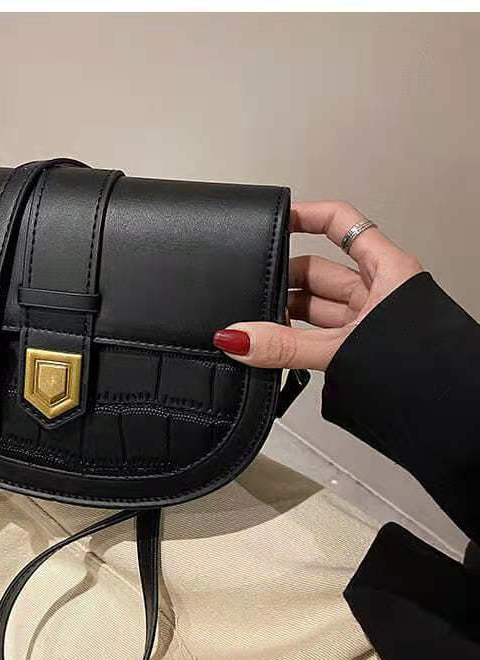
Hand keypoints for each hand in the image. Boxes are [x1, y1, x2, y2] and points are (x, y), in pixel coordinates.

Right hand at [214, 199, 422, 371]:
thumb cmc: (421, 371)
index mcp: (387, 271)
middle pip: (321, 271)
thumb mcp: (343, 351)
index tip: (273, 220)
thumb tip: (238, 338)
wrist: (449, 415)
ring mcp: (372, 320)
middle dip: (285, 282)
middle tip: (253, 298)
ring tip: (260, 332)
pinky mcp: (364, 348)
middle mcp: (380, 291)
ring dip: (289, 317)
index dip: (306, 216)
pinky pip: (324, 335)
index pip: (341, 223)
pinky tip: (277, 352)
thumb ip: (287, 347)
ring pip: (320, 307)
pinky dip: (299, 341)